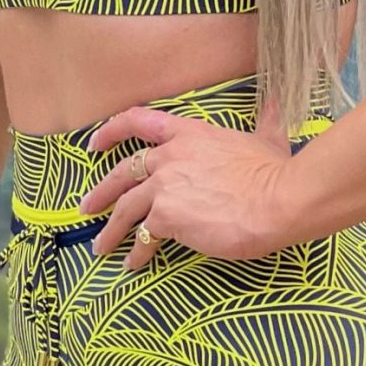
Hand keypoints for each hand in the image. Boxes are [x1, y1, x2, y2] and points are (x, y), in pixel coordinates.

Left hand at [78, 92, 297, 268]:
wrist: (278, 200)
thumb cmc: (275, 171)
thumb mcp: (268, 137)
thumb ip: (266, 119)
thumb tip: (274, 102)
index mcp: (189, 133)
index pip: (138, 122)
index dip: (111, 131)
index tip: (95, 145)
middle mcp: (170, 156)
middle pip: (122, 172)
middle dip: (101, 192)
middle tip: (88, 206)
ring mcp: (165, 186)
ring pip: (124, 208)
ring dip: (110, 229)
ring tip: (101, 246)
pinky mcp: (167, 217)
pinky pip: (142, 237)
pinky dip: (135, 252)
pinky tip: (132, 264)